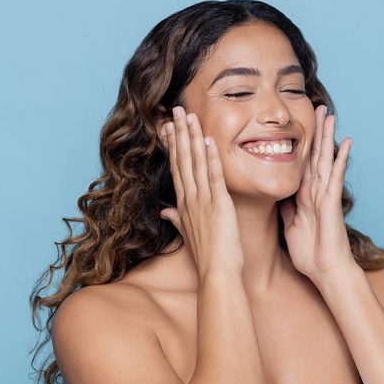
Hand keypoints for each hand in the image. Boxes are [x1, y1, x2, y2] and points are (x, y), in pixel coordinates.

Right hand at [158, 106, 244, 276]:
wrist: (216, 273)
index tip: (169, 126)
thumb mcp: (188, 234)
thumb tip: (165, 212)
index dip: (173, 145)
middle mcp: (190, 199)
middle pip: (182, 159)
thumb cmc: (207, 256)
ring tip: (188, 115)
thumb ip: (177, 220)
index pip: (177, 168)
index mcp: (184, 204)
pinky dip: (211, 157)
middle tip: (176, 109)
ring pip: (195, 162)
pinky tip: (208, 139)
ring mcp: (202, 201)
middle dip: (179, 133)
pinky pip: (214, 176)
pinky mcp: (219, 205)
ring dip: (192, 137)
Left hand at [279, 105, 358, 285]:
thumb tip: (278, 195)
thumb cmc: (310, 253)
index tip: (297, 124)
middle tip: (317, 107)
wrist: (325, 271)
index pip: (302, 163)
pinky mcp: (332, 201)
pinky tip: (346, 141)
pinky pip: (335, 176)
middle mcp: (316, 191)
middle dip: (315, 131)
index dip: (300, 144)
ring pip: (325, 159)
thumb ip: (286, 208)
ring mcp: (325, 194)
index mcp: (304, 196)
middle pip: (315, 155)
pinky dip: (340, 158)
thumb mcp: (290, 226)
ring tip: (330, 114)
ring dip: (328, 136)